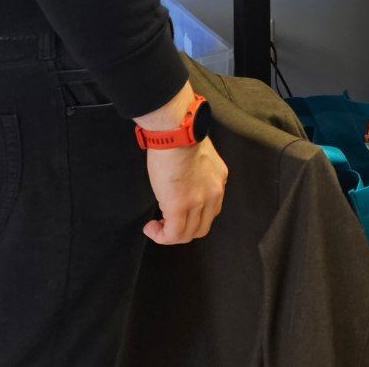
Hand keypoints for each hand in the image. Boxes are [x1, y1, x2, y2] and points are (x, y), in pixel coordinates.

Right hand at [136, 80, 226, 244]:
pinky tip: (150, 227)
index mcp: (218, 178)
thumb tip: (183, 180)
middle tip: (166, 223)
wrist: (176, 131)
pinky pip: (173, 235)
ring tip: (156, 226)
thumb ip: (196, 172)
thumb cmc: (181, 136)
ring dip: (170, 235)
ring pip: (188, 234)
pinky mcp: (180, 206)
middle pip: (202, 226)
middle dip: (183, 230)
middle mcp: (214, 192)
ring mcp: (199, 201)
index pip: (211, 209)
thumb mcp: (198, 156)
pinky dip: (161, 236)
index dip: (193, 216)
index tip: (177, 211)